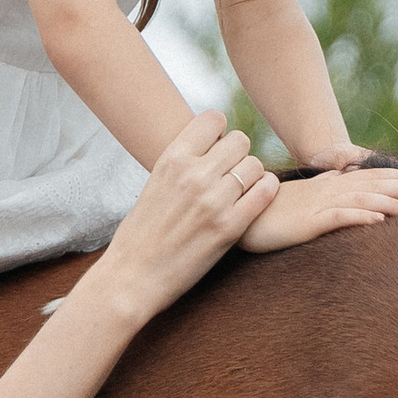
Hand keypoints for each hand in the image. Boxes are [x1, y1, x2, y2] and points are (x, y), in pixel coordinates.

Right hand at [94, 111, 281, 319]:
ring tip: (239, 193)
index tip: (214, 150)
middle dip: (238, 155)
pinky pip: (265, 191)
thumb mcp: (154, 184)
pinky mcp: (230, 227)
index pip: (213, 119)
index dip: (219, 133)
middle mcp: (194, 175)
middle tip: (229, 176)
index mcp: (171, 159)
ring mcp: (214, 201)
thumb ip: (182, 163)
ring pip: (255, 165)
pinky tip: (254, 200)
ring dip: (251, 176)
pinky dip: (265, 191)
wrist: (132, 278)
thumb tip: (210, 146)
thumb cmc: (140, 235)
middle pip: (240, 140)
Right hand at [241, 171, 397, 252]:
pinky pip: (339, 217)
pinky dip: (360, 216)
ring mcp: (319, 205)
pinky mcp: (309, 222)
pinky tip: (379, 220)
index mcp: (330, 185)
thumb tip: (338, 178)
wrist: (240, 214)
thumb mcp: (302, 197)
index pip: (371, 177)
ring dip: (390, 203)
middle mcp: (329, 190)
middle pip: (373, 184)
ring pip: (362, 199)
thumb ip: (322, 186)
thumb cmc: (269, 209)